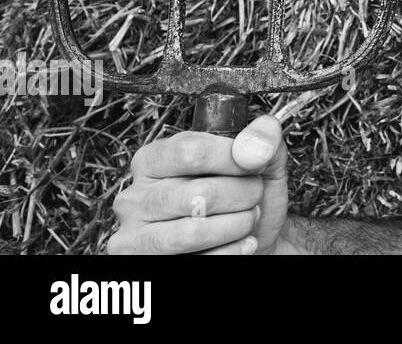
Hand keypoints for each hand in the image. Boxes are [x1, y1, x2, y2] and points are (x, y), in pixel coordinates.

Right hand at [107, 115, 289, 254]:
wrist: (253, 237)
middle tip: (255, 195)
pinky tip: (244, 242)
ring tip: (249, 218)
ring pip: (193, 232)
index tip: (256, 165)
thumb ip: (263, 138)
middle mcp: (135, 198)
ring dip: (237, 225)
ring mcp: (138, 238)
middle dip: (242, 195)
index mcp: (152, 161)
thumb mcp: (260, 159)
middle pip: (198, 194)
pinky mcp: (150, 266)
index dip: (233, 159)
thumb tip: (256, 143)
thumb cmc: (246, 195)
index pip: (191, 152)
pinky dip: (233, 251)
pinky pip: (199, 260)